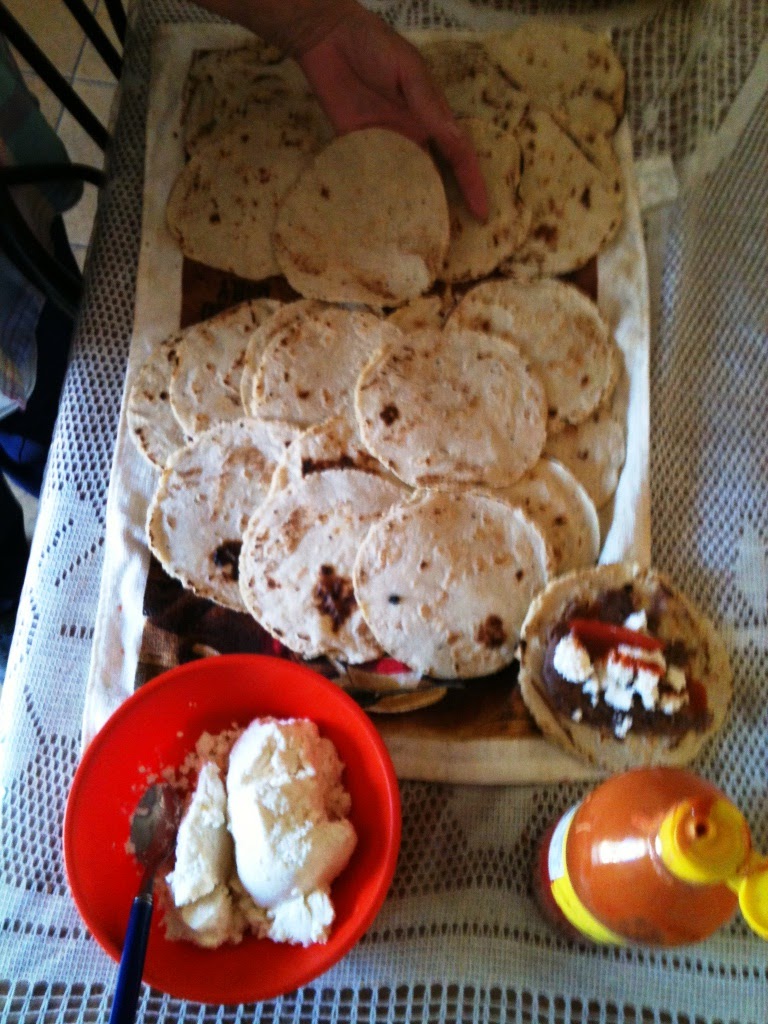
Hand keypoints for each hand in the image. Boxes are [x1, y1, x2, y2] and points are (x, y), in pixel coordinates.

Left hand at [295, 5, 488, 220]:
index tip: (482, 213)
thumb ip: (429, 106)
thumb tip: (455, 139)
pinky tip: (375, 220)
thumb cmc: (375, 46)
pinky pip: (367, 176)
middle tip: (447, 241)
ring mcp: (383, 143)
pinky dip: (372, 196)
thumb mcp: (409, 71)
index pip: (458, 157)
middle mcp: (411, 135)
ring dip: (407, 208)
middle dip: (442, 206)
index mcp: (431, 117)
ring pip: (402, 183)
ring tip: (413, 240)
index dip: (472, 185)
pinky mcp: (353, 146)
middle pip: (432, 176)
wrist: (328, 37)